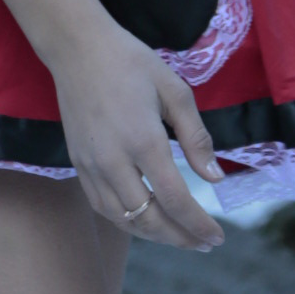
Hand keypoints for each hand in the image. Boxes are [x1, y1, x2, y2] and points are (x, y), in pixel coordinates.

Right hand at [51, 8, 223, 250]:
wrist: (77, 49)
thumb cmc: (131, 63)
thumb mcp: (175, 91)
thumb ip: (196, 137)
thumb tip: (215, 179)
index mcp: (144, 141)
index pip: (176, 200)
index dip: (198, 225)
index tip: (217, 237)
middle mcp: (114, 161)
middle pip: (149, 219)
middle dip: (180, 238)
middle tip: (204, 244)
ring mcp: (91, 165)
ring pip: (124, 219)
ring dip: (154, 235)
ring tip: (180, 237)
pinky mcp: (77, 164)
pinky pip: (103, 207)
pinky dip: (127, 222)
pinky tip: (146, 221)